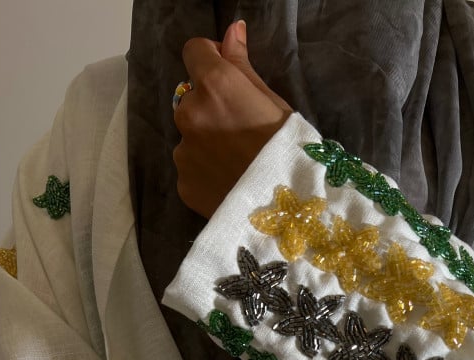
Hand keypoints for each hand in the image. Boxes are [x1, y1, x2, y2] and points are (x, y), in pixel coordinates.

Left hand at [174, 21, 292, 217]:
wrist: (288, 214)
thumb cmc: (289, 153)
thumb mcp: (274, 104)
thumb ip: (243, 66)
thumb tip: (232, 30)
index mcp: (215, 85)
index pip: (194, 51)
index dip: (210, 60)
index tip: (227, 77)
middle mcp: (190, 113)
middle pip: (191, 99)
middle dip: (209, 109)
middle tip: (240, 134)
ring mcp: (183, 152)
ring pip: (190, 137)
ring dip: (205, 144)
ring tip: (236, 166)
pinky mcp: (183, 184)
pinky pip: (190, 170)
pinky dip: (205, 174)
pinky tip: (229, 185)